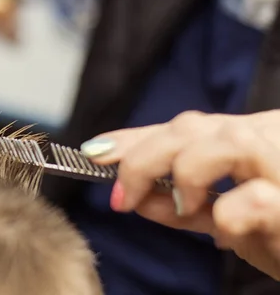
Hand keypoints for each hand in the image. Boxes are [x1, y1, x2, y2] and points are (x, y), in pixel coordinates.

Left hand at [80, 110, 279, 279]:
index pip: (180, 128)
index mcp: (245, 139)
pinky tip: (225, 231)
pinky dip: (227, 214)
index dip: (133, 139)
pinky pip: (253, 198)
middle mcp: (265, 139)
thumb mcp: (225, 217)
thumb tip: (137, 198)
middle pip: (191, 127)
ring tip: (183, 207)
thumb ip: (182, 205)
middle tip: (120, 197)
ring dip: (185, 175)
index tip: (94, 153)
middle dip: (143, 158)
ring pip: (223, 142)